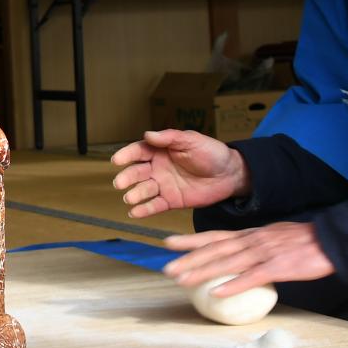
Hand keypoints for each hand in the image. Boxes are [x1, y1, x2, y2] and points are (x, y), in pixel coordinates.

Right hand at [109, 129, 249, 218]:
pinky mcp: (171, 200)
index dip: (127, 155)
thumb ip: (170, 137)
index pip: (139, 151)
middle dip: (127, 177)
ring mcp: (163, 185)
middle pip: (137, 172)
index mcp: (160, 150)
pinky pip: (155, 205)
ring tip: (130, 198)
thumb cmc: (211, 152)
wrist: (230, 174)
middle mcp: (158, 167)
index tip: (117, 160)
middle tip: (120, 183)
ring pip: (144, 189)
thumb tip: (147, 134)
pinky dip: (144, 210)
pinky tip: (134, 213)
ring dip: (135, 194)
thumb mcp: (192, 140)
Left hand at [161, 221, 333, 292]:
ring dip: (203, 271)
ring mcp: (264, 253)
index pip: (215, 235)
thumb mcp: (276, 238)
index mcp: (251, 235)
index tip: (169, 243)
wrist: (332, 240)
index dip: (191, 240)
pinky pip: (251, 277)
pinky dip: (233, 285)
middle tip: (167, 268)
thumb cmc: (306, 243)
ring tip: (183, 280)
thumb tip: (242, 258)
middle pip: (215, 249)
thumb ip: (257, 246)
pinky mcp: (278, 267)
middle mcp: (252, 241)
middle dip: (189, 258)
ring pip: (226, 262)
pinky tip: (217, 293)